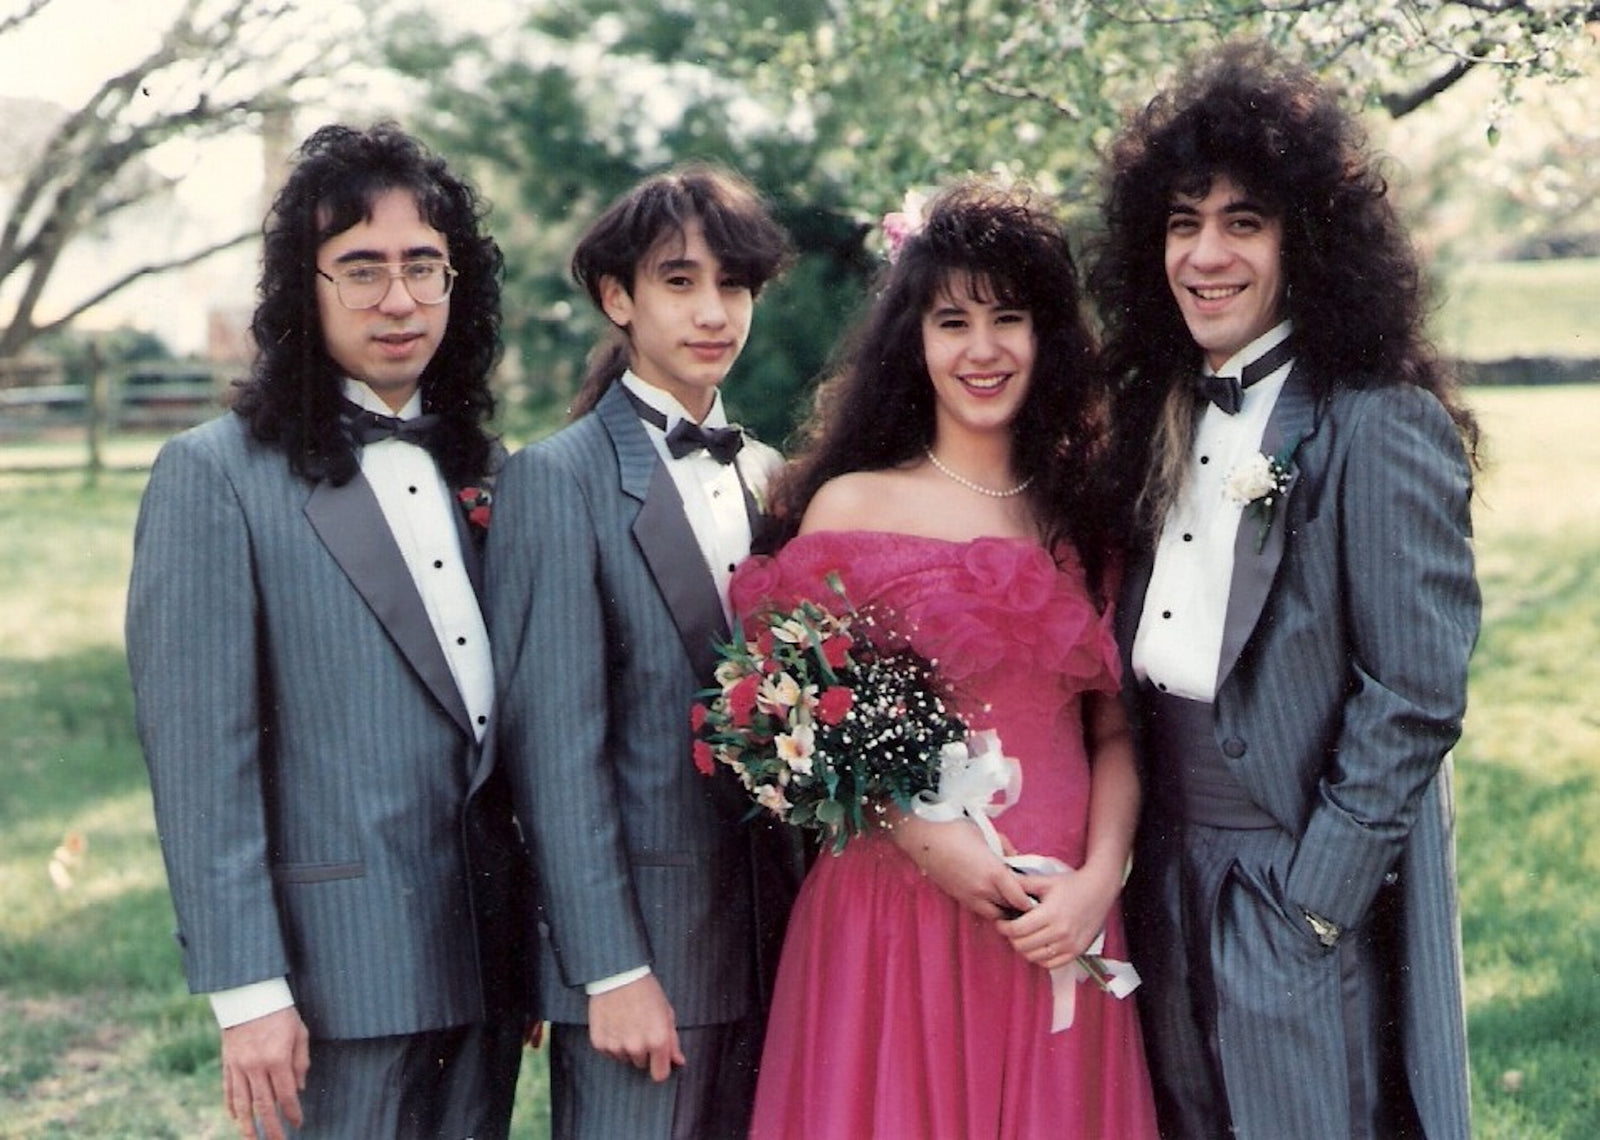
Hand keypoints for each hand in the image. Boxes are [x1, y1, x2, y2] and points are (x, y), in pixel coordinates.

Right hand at [220, 1006, 309, 1139]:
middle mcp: (255, 1067)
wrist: (249, 996)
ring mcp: (238, 1066)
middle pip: (263, 1106)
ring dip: (248, 1125)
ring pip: (242, 1104)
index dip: (292, 1113)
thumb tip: (298, 1089)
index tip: (297, 1124)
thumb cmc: (280, 1012)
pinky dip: (231, 1107)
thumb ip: (300, 1062)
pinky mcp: (227, 1063)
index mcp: (276, 1059)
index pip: (285, 1095)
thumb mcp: (299, 1032)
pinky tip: (236, 1118)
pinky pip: (228, 1090)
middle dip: (271, 1128)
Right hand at [588, 975, 684, 1082]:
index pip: (660, 1075)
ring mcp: (616, 1046)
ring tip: (626, 1022)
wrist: (618, 974)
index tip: (658, 1059)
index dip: (660, 1067)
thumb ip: (673, 1040)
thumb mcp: (666, 1012)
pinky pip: (608, 1052)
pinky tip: (613, 1022)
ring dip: (626, 1046)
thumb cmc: (646, 991)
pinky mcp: (599, 1042)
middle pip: (641, 1065)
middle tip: (640, 1028)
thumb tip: (679, 1061)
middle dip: (642, 1051)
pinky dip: (611, 1041)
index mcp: (658, 1040)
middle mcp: (637, 1047)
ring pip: (624, 1058)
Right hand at [888, 813, 1034, 919]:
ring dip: (1003, 911)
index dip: (1030, 901)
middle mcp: (983, 889)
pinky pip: (979, 909)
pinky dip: (989, 907)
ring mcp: (968, 896)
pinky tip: (992, 898)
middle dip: (1020, 909)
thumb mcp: (987, 834)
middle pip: (1009, 910)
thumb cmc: (956, 829)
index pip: (1020, 898)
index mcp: (994, 872)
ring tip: (1011, 904)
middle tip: (1029, 903)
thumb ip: (1005, 849)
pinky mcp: (958, 897)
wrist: (923, 837)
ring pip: (993, 915)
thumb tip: (1016, 861)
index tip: (1037, 898)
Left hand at [1001, 866, 1119, 968]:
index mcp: (1050, 914)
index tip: (1001, 923)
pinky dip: (1039, 958)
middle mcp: (1060, 932)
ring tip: (1023, 937)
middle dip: (1012, 938)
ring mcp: (1069, 945)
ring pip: (1034, 957)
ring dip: (1024, 949)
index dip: (1004, 928)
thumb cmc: (1071, 885)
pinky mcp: (1076, 952)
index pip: (1018, 930)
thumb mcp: (1044, 881)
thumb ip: (1021, 885)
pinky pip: (1050, 964)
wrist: (1099, 891)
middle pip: (1023, 946)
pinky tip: (1037, 946)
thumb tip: (1000, 884)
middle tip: (1011, 929)